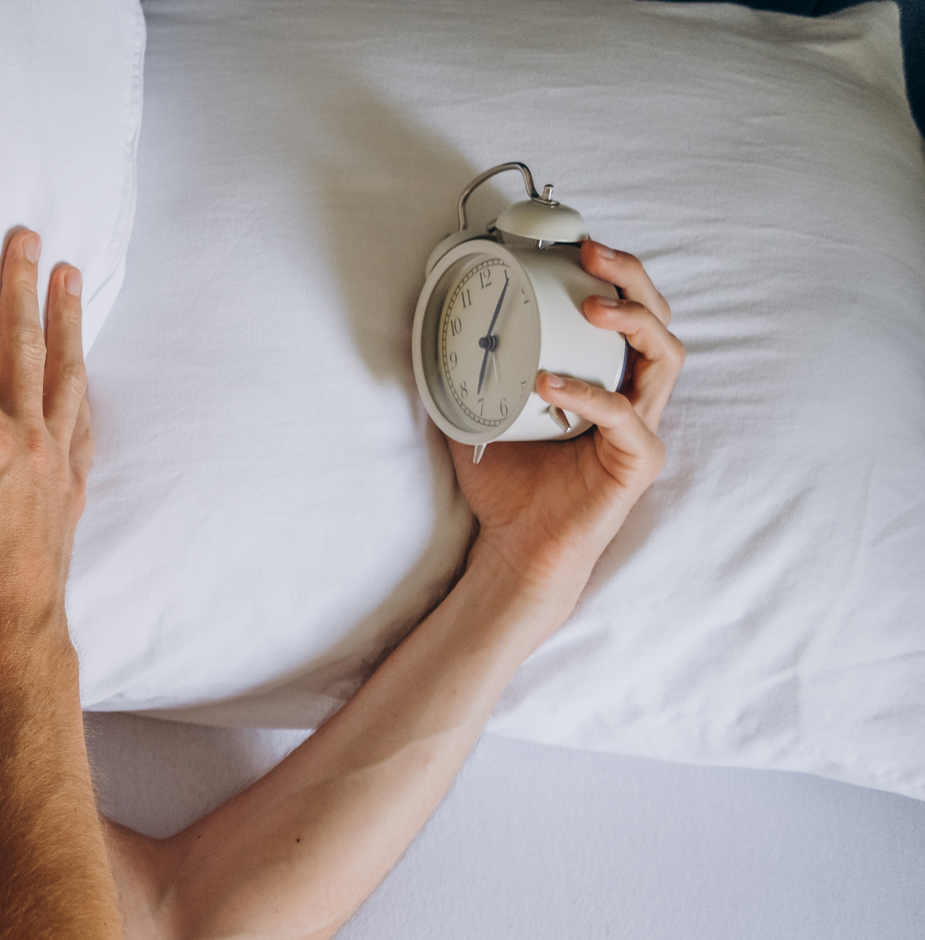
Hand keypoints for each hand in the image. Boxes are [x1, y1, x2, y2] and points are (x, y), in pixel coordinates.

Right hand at [0, 232, 93, 645]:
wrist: (11, 631)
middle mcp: (26, 439)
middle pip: (23, 346)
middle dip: (19, 286)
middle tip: (25, 237)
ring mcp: (56, 460)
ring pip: (64, 373)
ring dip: (64, 320)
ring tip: (67, 275)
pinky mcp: (73, 483)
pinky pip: (83, 417)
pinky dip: (81, 381)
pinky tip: (82, 366)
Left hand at [451, 240, 683, 605]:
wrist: (515, 549)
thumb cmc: (508, 486)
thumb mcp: (477, 414)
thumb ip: (463, 374)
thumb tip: (423, 331)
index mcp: (606, 379)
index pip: (627, 311)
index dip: (613, 272)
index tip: (576, 242)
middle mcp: (634, 397)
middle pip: (659, 319)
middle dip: (633, 277)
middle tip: (594, 252)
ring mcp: (642, 428)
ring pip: (665, 357)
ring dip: (632, 321)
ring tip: (591, 304)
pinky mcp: (637, 462)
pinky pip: (625, 418)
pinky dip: (590, 394)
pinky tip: (550, 382)